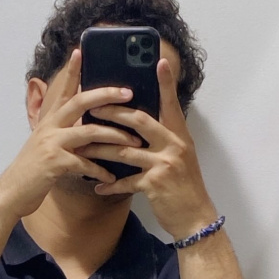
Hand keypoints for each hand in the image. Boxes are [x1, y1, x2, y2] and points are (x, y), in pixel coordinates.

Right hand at [0, 49, 142, 218]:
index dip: (71, 71)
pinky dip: (101, 171)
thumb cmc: (33, 172)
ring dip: (115, 136)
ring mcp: (52, 144)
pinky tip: (112, 178)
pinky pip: (85, 164)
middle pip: (80, 102)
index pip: (63, 90)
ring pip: (89, 132)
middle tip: (128, 92)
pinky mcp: (55, 164)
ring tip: (134, 142)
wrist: (11, 193)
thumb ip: (62, 135)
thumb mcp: (45, 146)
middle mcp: (50, 127)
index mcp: (49, 121)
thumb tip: (84, 128)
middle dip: (106, 95)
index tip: (80, 51)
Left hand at [79, 58, 216, 239]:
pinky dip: (110, 184)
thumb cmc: (185, 187)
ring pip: (125, 151)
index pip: (171, 104)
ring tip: (83, 148)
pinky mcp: (155, 184)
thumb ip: (165, 140)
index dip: (165, 83)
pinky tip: (98, 186)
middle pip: (139, 121)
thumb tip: (142, 127)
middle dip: (113, 113)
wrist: (195, 217)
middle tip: (92, 108)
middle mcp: (173, 145)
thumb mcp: (181, 157)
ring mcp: (164, 164)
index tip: (159, 61)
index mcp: (179, 135)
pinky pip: (126, 181)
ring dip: (101, 149)